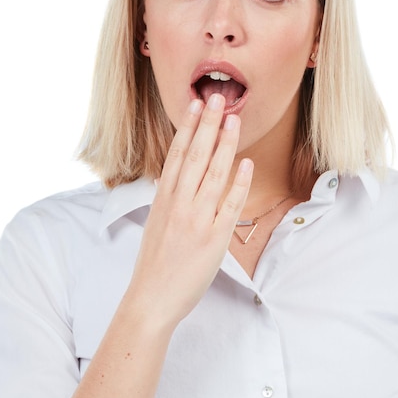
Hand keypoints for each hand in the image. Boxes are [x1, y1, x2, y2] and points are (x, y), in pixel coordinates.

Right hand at [129, 93, 252, 330]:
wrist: (151, 299)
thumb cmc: (154, 262)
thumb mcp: (155, 222)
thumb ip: (166, 197)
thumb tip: (171, 175)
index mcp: (164, 198)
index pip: (177, 154)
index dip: (188, 127)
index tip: (195, 105)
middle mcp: (179, 203)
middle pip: (195, 156)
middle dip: (208, 125)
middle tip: (218, 98)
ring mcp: (197, 219)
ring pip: (213, 174)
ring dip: (225, 144)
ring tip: (234, 120)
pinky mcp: (214, 237)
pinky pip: (229, 205)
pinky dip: (238, 183)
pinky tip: (246, 163)